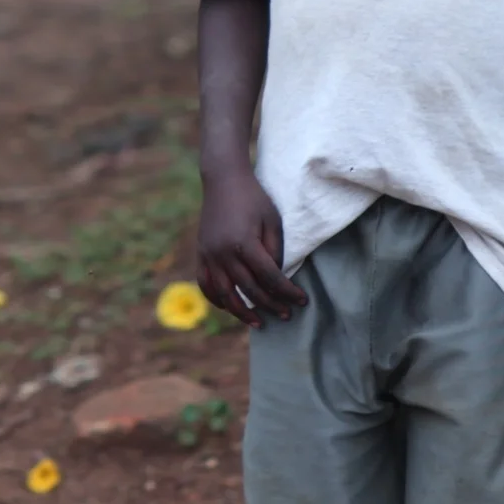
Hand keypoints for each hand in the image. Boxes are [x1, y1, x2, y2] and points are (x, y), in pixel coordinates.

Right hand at [197, 167, 306, 326]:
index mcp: (245, 243)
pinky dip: (217, 299)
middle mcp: (224, 253)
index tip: (302, 301)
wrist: (223, 180)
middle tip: (286, 315)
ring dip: (243, 312)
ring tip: (258, 323)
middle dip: (271, 305)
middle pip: (250, 289)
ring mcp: (210, 255)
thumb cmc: (253, 198)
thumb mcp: (272, 220)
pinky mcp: (201, 254)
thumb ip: (275, 251)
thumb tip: (276, 278)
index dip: (287, 292)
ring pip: (226, 294)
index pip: (270, 277)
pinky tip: (229, 307)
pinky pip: (205, 284)